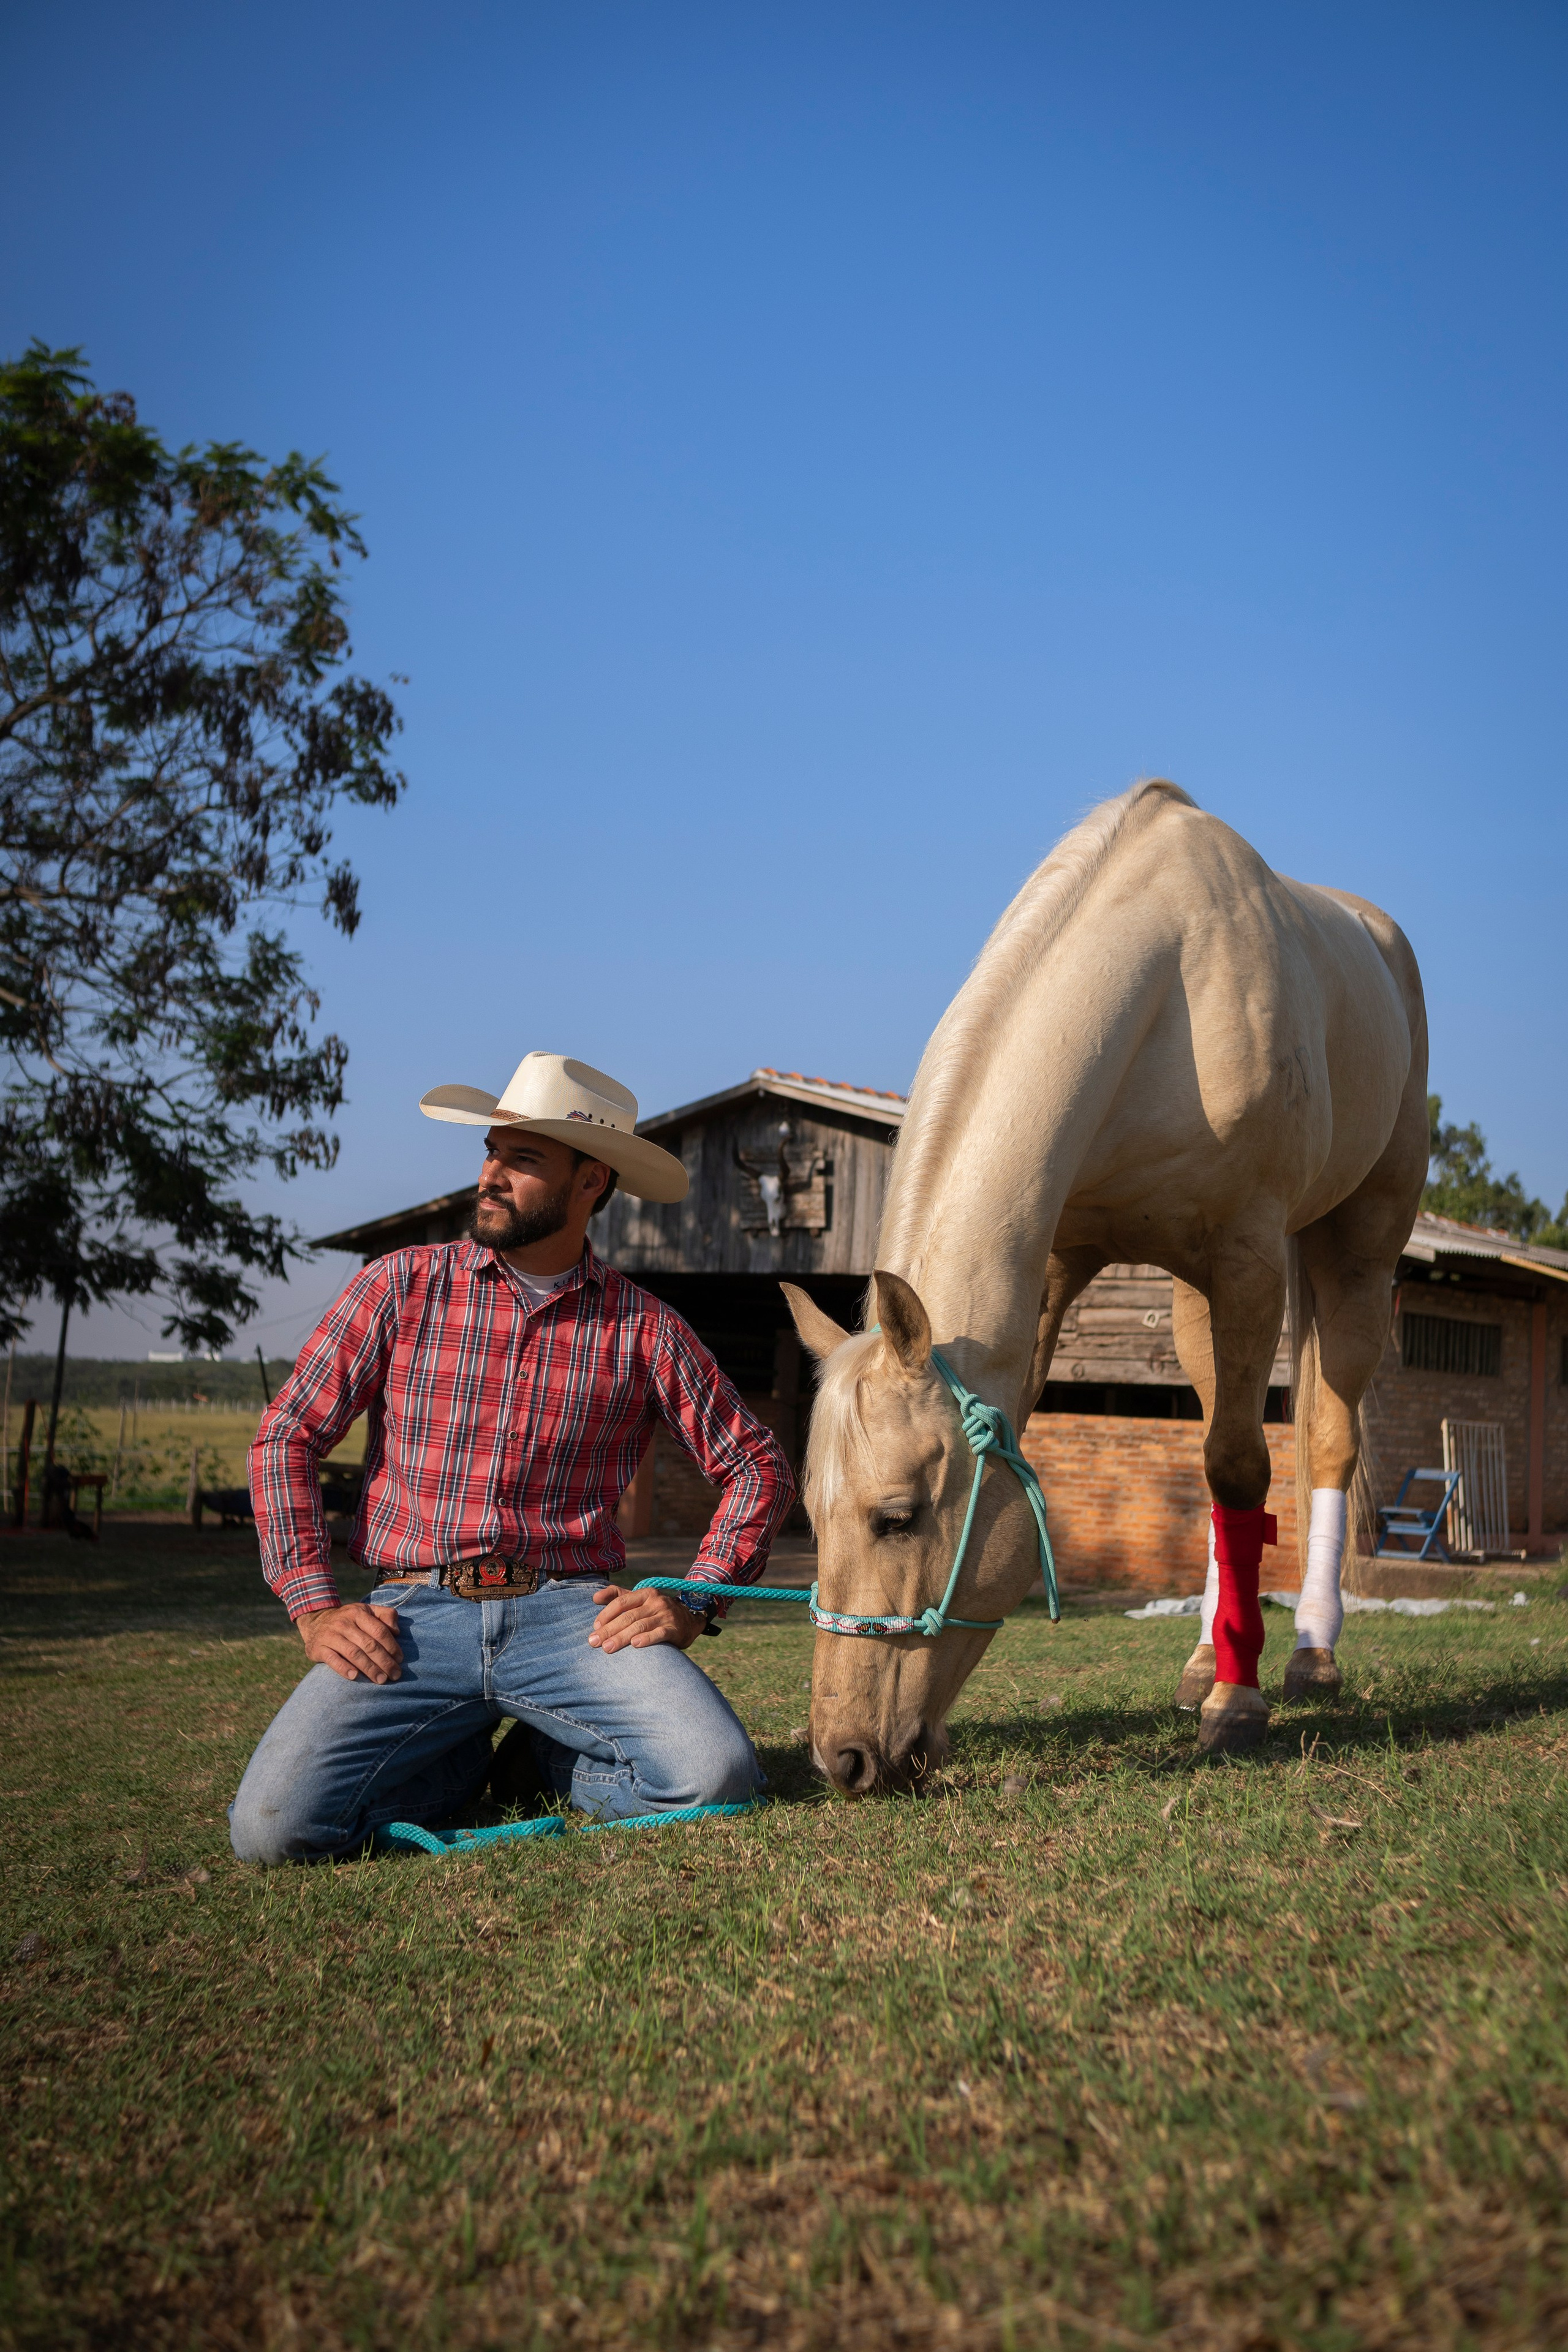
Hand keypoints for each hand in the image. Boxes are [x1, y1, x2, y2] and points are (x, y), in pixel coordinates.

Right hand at [298, 1601, 402, 1682]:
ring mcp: (331, 1636)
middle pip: (369, 1645)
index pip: (379, 1631)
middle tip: (395, 1674)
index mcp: (359, 1614)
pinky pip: (332, 1659)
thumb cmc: (348, 1619)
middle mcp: (344, 1624)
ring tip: (381, 1680)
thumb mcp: (366, 1610)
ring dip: (369, 1668)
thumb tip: (397, 1631)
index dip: (392, 1646)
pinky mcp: (319, 1648)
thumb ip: (385, 1615)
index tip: (400, 1659)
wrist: (315, 1621)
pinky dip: (343, 1668)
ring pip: (354, 1653)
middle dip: (384, 1661)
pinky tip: (354, 1676)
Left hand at [589, 1585, 705, 1653]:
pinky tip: (635, 1645)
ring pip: (640, 1626)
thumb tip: (594, 1598)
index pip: (621, 1602)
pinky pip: (659, 1633)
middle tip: (594, 1642)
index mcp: (644, 1594)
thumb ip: (617, 1596)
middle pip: (628, 1616)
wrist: (688, 1621)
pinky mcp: (674, 1629)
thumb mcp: (640, 1600)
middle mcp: (655, 1602)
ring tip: (607, 1648)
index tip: (595, 1628)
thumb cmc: (656, 1611)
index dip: (606, 1614)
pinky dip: (647, 1639)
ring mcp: (665, 1615)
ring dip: (622, 1637)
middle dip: (609, 1630)